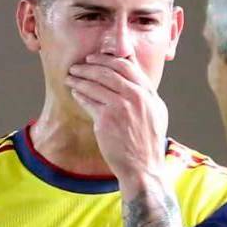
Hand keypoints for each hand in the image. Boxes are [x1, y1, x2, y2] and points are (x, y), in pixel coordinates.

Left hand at [65, 54, 167, 195]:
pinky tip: (75, 93)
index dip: (107, 59)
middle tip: (78, 66)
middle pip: (109, 71)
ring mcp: (122, 107)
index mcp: (149, 94)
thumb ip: (145, 92)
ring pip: (95, 84)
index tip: (94, 59)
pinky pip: (89, 101)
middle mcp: (137, 97)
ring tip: (70, 77)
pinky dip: (80, 95)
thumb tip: (132, 71)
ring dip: (80, 78)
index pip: (127, 66)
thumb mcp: (156, 112)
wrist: (143, 168)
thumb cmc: (148, 143)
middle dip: (89, 66)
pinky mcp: (107, 119)